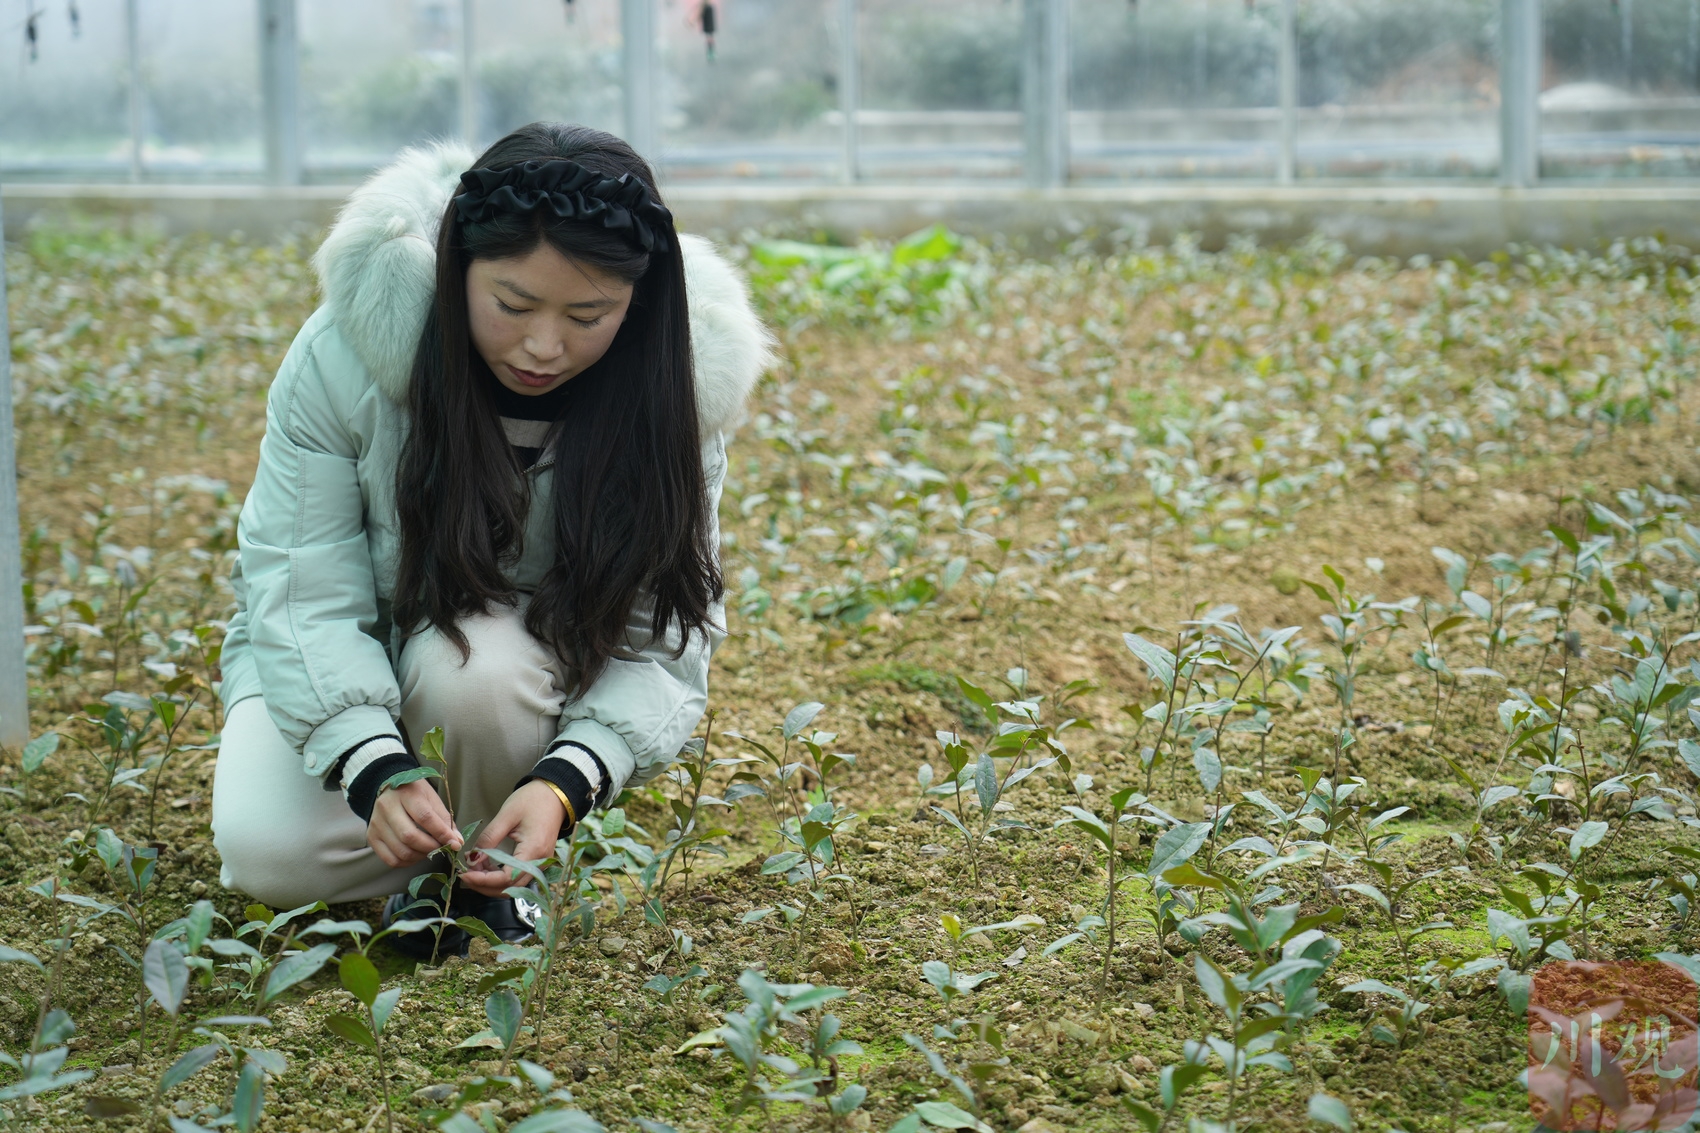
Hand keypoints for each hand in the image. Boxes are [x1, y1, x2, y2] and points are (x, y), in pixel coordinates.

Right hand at [367, 779, 461, 867]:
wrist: (387, 787)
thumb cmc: (414, 793)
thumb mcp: (432, 798)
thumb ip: (444, 820)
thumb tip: (457, 842)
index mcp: (406, 794)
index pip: (425, 817)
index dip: (442, 833)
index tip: (455, 844)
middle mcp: (387, 808)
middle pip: (410, 837)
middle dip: (431, 847)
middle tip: (443, 848)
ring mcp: (376, 824)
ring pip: (401, 851)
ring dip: (421, 856)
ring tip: (430, 851)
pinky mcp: (371, 837)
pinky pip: (390, 859)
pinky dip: (407, 862)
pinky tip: (416, 855)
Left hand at [460, 781, 565, 897]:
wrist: (554, 794)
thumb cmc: (532, 800)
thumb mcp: (506, 815)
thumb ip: (488, 838)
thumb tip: (472, 859)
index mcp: (533, 849)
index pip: (506, 878)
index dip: (483, 880)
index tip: (464, 874)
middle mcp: (540, 862)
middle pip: (509, 888)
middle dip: (484, 886)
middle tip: (464, 874)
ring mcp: (541, 864)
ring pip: (513, 886)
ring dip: (491, 883)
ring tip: (473, 869)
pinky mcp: (538, 862)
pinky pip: (517, 878)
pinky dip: (500, 877)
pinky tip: (487, 867)